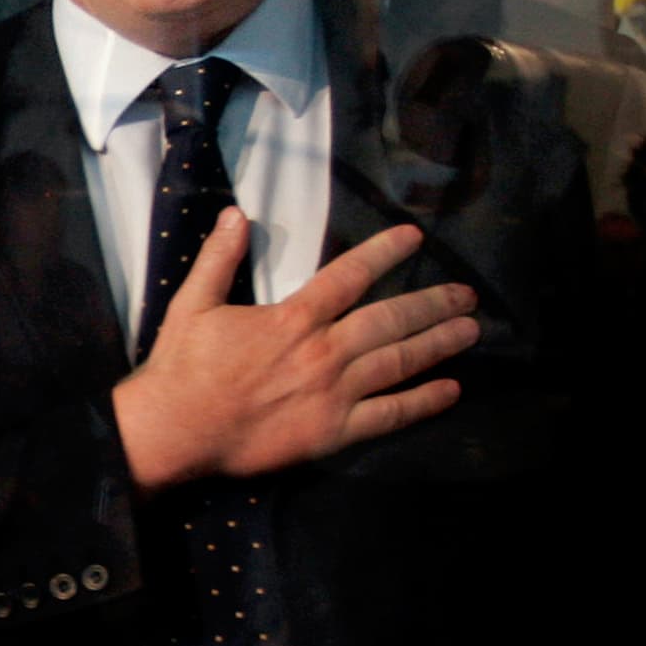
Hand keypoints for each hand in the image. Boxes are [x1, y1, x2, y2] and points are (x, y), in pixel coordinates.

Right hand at [112, 215, 477, 492]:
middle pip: (390, 320)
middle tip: (466, 294)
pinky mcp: (333, 430)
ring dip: (439, 344)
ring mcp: (333, 393)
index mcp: (293, 318)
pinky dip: (423, 402)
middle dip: (432, 303)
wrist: (175, 429)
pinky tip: (450, 390)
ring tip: (470, 330)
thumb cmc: (182, 368)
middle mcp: (323, 351)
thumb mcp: (193, 304)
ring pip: (399, 362)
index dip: (385, 252)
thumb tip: (235, 214)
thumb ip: (219, 259)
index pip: (351, 275)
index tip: (414, 238)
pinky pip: (389, 414)